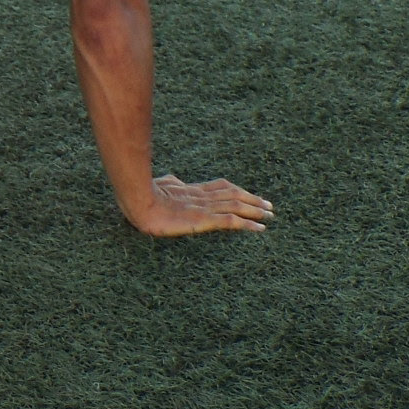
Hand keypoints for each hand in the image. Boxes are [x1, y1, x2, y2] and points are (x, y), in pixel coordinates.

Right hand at [127, 172, 274, 236]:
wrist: (138, 201)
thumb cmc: (142, 194)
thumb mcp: (160, 187)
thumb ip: (171, 184)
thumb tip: (174, 179)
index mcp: (192, 190)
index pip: (222, 188)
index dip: (239, 191)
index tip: (252, 196)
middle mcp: (202, 197)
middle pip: (234, 195)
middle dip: (253, 201)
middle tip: (270, 207)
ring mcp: (204, 207)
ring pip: (236, 206)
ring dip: (255, 211)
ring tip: (270, 215)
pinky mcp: (204, 219)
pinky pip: (231, 221)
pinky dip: (248, 224)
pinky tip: (260, 229)